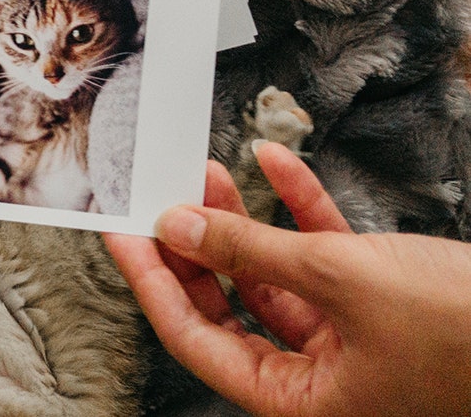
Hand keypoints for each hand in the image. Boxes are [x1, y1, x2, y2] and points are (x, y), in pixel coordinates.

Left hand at [104, 143, 470, 416]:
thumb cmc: (468, 331)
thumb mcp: (342, 281)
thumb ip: (251, 253)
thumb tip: (178, 228)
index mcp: (299, 401)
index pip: (193, 336)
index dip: (150, 279)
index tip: (117, 230)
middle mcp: (318, 378)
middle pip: (225, 304)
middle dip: (192, 243)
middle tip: (157, 195)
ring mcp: (349, 341)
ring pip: (270, 274)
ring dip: (240, 218)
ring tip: (208, 168)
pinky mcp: (379, 305)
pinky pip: (321, 253)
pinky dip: (299, 208)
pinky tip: (275, 161)